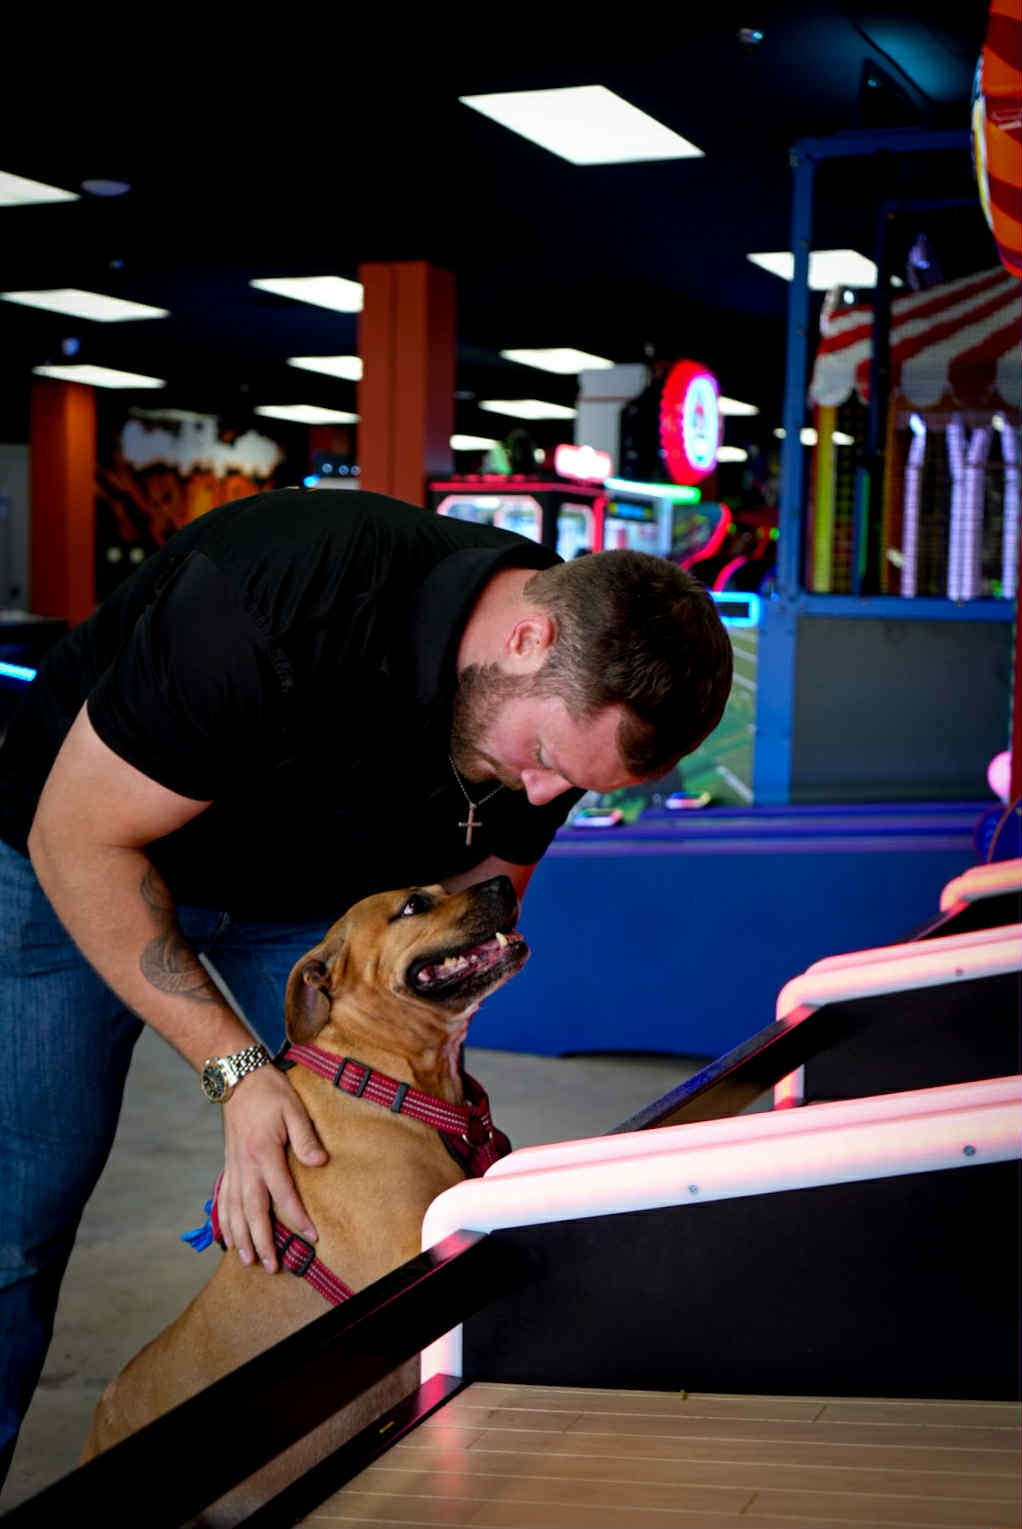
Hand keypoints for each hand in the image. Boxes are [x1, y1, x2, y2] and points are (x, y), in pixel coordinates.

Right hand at [216, 1064, 327, 1272]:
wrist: (237, 1078)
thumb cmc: (269, 1092)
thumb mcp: (293, 1108)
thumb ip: (305, 1138)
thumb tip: (320, 1163)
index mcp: (264, 1153)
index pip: (283, 1194)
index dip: (297, 1218)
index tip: (311, 1236)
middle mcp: (245, 1166)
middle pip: (253, 1212)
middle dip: (262, 1241)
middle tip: (272, 1266)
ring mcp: (234, 1167)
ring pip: (234, 1210)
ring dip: (240, 1238)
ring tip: (248, 1261)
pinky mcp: (228, 1165)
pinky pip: (223, 1199)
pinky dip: (224, 1221)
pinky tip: (227, 1237)